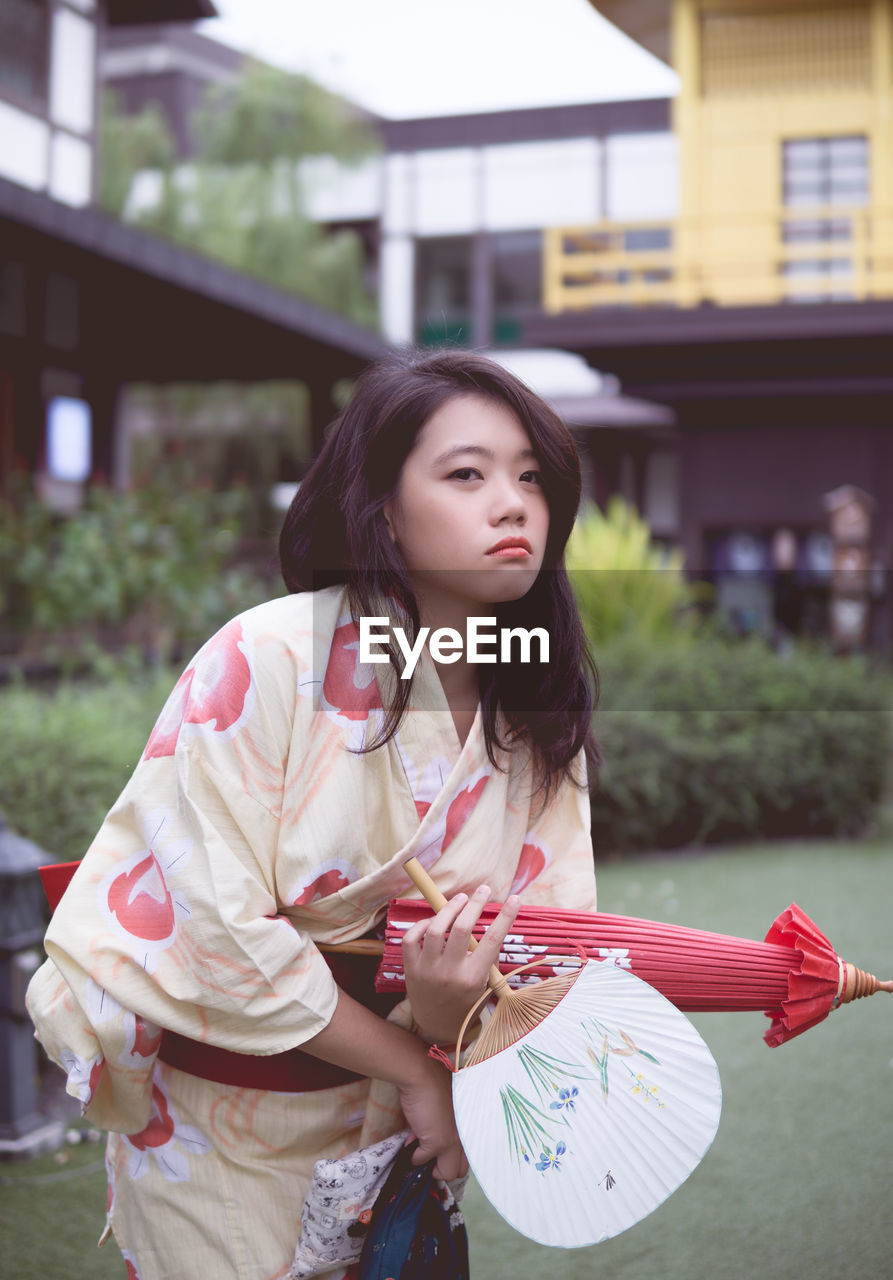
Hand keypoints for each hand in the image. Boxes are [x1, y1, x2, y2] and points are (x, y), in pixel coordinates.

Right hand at [399, 1056, 467, 1180]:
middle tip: (431, 1159)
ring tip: (422, 1155)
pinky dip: (415, 1157)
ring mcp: (453, 1141)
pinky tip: (411, 1145)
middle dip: (445, 1168)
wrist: (422, 1075)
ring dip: (432, 1167)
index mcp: (471, 1127)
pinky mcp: (437, 1143)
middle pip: (461, 1170)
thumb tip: (432, 1140)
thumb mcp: (446, 1108)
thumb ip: (445, 1125)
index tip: (440, 1154)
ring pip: (448, 1173)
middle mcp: (466, 1136)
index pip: (470, 1156)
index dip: (453, 1157)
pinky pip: (423, 1160)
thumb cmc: (434, 1085)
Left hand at [402, 886, 520, 1043]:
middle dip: (475, 904)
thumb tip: (494, 921)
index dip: (506, 916)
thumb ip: (488, 956)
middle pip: (462, 928)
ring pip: (435, 929)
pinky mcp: (411, 968)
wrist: (437, 1025)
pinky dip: (422, 924)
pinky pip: (412, 938)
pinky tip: (434, 919)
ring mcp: (427, 970)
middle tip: (483, 890)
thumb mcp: (485, 984)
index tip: (515, 899)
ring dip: (449, 909)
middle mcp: (450, 973)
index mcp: (473, 977)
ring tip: (461, 899)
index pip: (493, 939)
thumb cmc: (466, 1001)